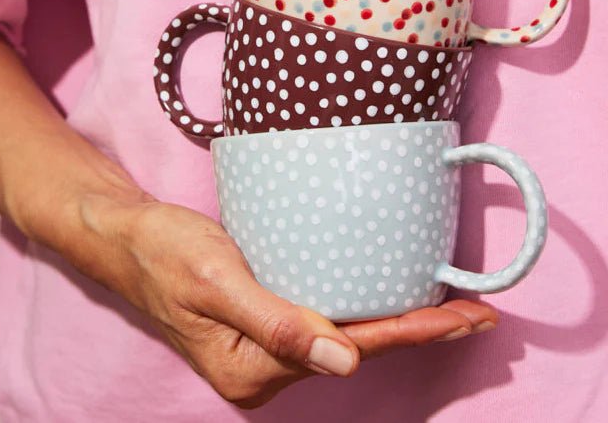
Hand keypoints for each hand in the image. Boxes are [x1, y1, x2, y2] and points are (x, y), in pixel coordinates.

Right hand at [88, 197, 497, 408]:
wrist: (127, 237)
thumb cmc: (165, 254)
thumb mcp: (217, 283)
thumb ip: (278, 325)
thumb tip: (346, 363)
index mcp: (256, 369)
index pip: (353, 347)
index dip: (414, 331)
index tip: (466, 318)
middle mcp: (268, 366)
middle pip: (361, 344)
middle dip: (421, 329)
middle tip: (480, 312)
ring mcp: (268, 344)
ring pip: (349, 331)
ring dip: (400, 317)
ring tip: (452, 304)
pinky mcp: (268, 317)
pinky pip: (328, 314)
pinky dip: (368, 303)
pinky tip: (391, 291)